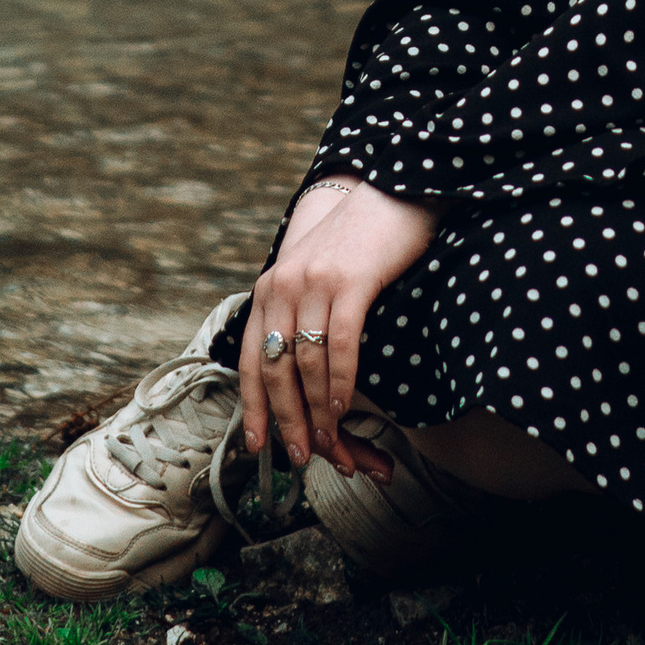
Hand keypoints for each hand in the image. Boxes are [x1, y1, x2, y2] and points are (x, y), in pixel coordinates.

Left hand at [239, 178, 436, 480]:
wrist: (393, 188)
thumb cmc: (360, 240)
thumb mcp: (316, 274)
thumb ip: (300, 312)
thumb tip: (297, 371)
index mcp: (270, 288)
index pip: (251, 358)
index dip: (253, 406)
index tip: (258, 444)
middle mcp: (283, 285)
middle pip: (275, 369)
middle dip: (287, 420)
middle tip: (303, 457)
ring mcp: (315, 281)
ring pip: (306, 363)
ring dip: (317, 411)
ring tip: (330, 442)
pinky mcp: (351, 279)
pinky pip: (339, 343)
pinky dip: (340, 382)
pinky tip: (344, 406)